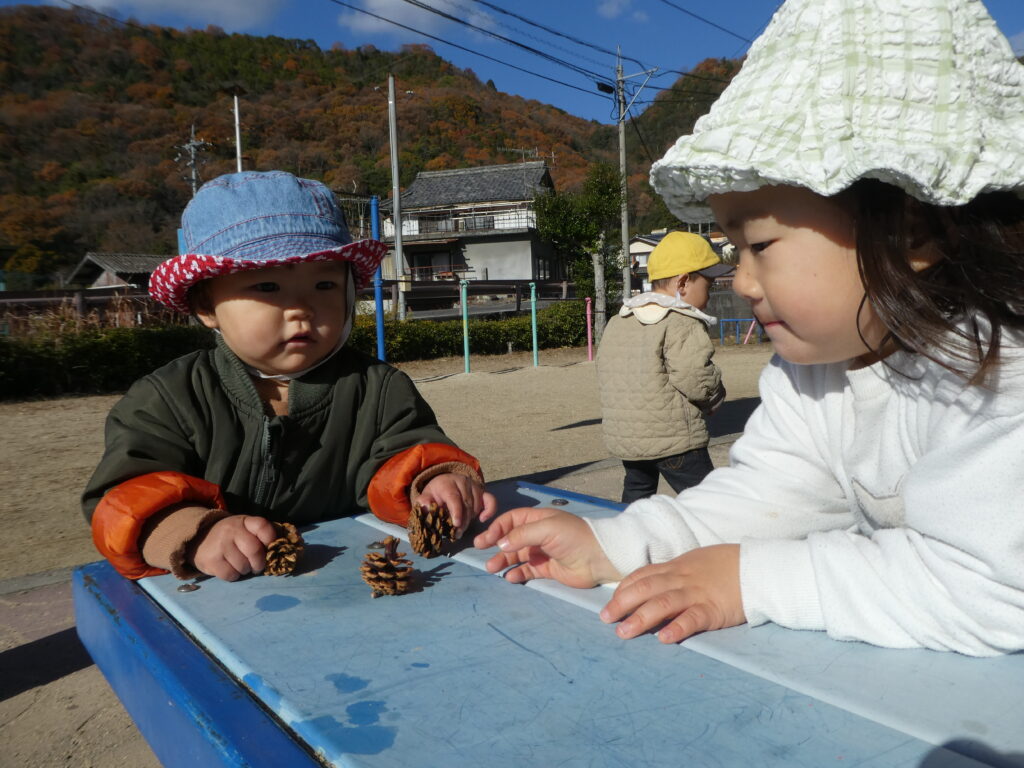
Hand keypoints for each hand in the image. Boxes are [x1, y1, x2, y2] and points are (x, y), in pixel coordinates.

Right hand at [189, 515, 277, 580]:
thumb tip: (279, 552)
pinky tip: (230, 569)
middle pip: (254, 550)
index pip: (263, 526)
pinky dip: (234, 576)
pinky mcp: (211, 560)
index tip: (270, 549)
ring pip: (243, 565)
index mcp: (244, 521)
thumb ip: (260, 536)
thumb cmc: (231, 537)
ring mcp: (220, 545)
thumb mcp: (245, 529)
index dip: (271, 540)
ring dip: (246, 570)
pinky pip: (231, 575)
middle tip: (257, 566)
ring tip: (241, 565)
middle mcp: (231, 530)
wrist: (199, 538)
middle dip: (259, 563)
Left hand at [418, 473, 496, 536]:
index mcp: (447, 483)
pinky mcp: (483, 491)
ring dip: (470, 519)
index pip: (454, 497)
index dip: (456, 511)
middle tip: (457, 534)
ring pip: (476, 505)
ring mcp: (474, 486)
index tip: (456, 524)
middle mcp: (462, 482)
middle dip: (463, 521)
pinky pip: (490, 500)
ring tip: (462, 527)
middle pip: (466, 504)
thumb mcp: (426, 496)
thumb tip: (426, 507)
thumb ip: (423, 502)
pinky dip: (489, 510)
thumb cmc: (436, 493)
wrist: (446, 482)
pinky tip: (482, 519)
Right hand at [473, 507, 620, 587]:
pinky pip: (528, 571)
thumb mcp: (547, 529)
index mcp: (538, 519)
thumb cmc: (573, 537)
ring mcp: (542, 552)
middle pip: (511, 539)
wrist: (597, 558)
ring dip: (504, 561)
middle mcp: (538, 535)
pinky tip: (510, 578)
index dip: (497, 528)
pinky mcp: (547, 569)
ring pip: (517, 556)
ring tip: (492, 569)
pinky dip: (518, 574)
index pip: (511, 520)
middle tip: (481, 553)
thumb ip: (522, 535)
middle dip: (496, 545)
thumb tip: (500, 543)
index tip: (486, 540)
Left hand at [600, 544, 744, 643]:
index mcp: (676, 567)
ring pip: (663, 603)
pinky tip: (664, 639)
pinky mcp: (714, 609)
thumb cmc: (726, 565)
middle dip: (622, 603)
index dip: (624, 589)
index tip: (610, 602)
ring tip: (624, 632)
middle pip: (646, 588)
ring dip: (640, 618)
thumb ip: (675, 573)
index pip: (643, 575)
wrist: (758, 567)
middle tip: (605, 619)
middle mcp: (682, 579)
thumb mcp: (695, 562)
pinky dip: (677, 628)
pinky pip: (693, 618)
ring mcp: (697, 593)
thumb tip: (655, 584)